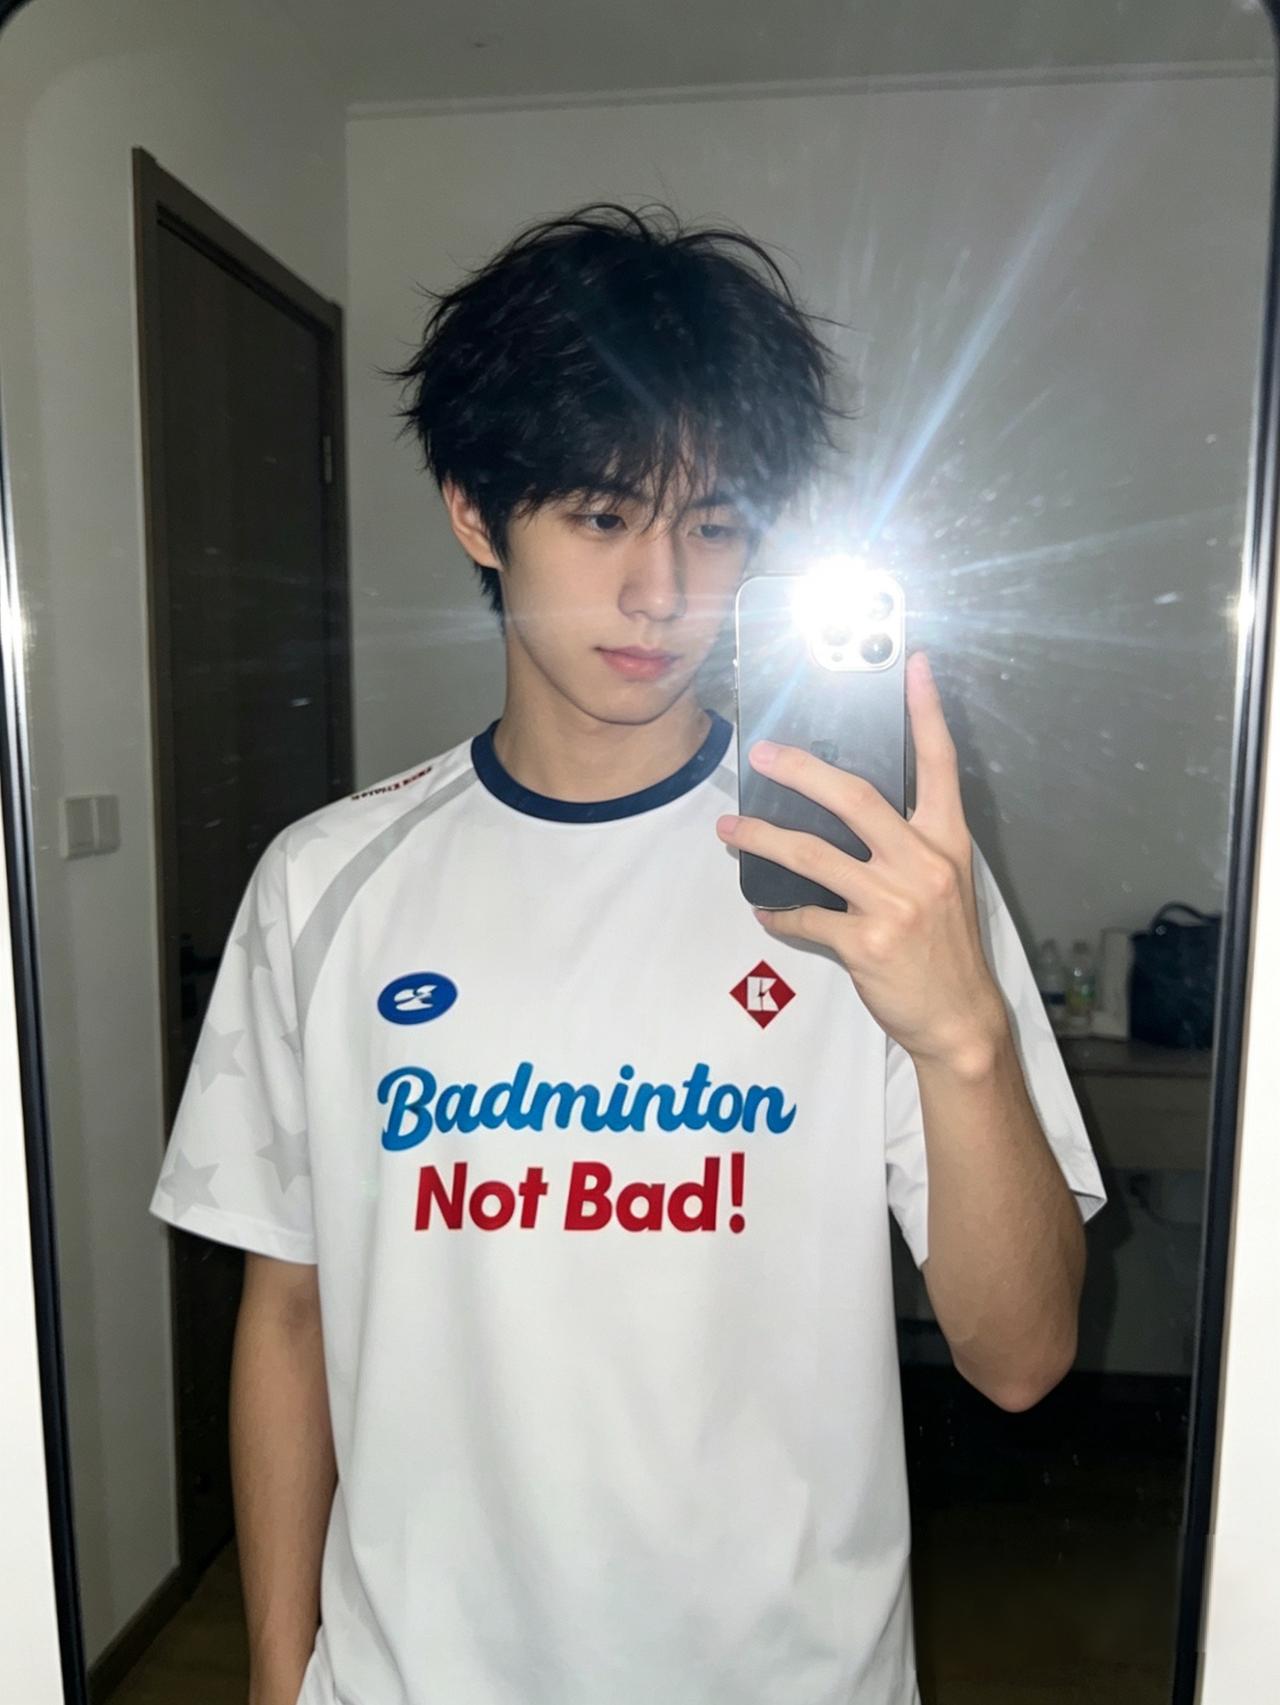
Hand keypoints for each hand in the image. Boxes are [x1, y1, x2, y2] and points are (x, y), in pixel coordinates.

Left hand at [715, 649, 1008, 1074]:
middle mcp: (922, 864)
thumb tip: (848, 813)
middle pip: (855, 797)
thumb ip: (907, 845)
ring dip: (764, 838)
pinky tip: (766, 910)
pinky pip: (806, 915)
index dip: (926, 712)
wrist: (959, 1018)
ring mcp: (894, 902)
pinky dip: (780, 912)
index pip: (939, 764)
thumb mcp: (944, 885)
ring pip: (813, 853)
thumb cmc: (946, 948)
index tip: (914, 666)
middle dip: (802, 769)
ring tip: (732, 829)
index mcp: (946, 842)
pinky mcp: (866, 941)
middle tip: (763, 752)